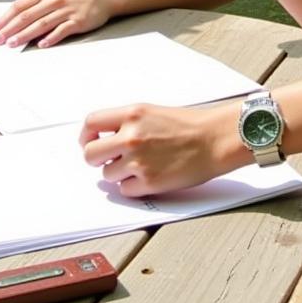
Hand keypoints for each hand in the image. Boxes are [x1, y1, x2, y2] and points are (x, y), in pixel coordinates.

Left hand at [0, 0, 110, 47]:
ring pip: (41, 24)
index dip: (4, 19)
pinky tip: (41, 45)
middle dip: (9, 29)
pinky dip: (51, 37)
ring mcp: (66, 11)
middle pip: (27, 16)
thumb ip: (37, 7)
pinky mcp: (78, 21)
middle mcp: (54, 0)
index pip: (19, 6)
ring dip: (25, 34)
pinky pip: (62, 30)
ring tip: (12, 43)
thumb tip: (16, 24)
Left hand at [79, 101, 236, 196]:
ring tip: (142, 165)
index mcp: (133, 114)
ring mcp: (138, 161)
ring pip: (107, 175)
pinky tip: (151, 175)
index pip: (91, 123)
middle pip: (90, 154)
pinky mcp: (149, 183)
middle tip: (111, 160)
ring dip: (119, 174)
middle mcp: (131, 137)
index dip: (86, 136)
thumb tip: (104, 139)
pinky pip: (125, 190)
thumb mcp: (153, 112)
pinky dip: (134, 187)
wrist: (215, 139)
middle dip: (97, 160)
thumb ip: (127, 123)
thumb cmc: (190, 125)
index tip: (91, 141)